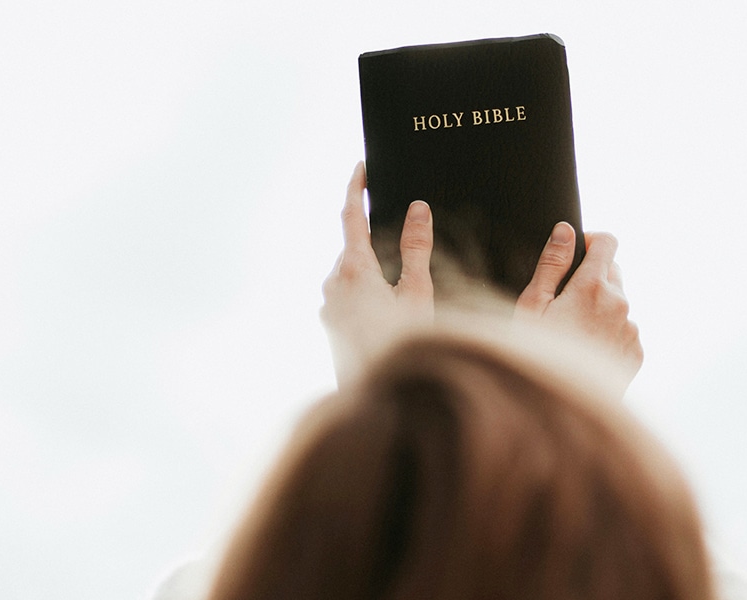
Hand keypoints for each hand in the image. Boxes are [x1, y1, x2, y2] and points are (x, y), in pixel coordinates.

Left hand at [321, 162, 434, 386]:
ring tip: (403, 289)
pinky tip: (390, 313)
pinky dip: (366, 291)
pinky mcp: (329, 325)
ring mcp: (328, 307)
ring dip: (372, 269)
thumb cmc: (403, 344)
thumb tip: (418, 209)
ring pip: (350, 272)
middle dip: (375, 238)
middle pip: (353, 246)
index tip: (361, 167)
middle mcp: (332, 284)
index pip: (350, 215)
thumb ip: (416, 248)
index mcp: (354, 269)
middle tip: (403, 238)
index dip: (356, 188)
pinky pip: (347, 295)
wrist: (378, 398)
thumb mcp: (418, 293)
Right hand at [515, 223, 642, 382]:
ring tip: (571, 334)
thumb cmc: (538, 356)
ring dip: (599, 307)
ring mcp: (631, 330)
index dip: (589, 241)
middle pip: (612, 272)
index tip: (575, 253)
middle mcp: (620, 304)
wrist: (558, 408)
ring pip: (618, 303)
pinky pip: (624, 330)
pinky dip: (608, 333)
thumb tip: (566, 231)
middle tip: (563, 303)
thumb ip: (552, 264)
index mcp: (593, 287)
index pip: (607, 241)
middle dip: (591, 278)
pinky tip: (584, 351)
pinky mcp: (636, 353)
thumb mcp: (533, 306)